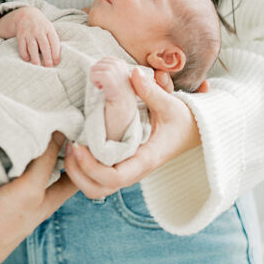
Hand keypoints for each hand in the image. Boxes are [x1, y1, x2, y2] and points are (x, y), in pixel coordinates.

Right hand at [0, 133, 74, 263]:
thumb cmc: (1, 222)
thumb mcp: (30, 189)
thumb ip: (45, 163)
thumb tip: (61, 133)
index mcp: (51, 199)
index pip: (78, 175)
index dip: (84, 156)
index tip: (81, 130)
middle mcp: (38, 196)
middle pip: (57, 168)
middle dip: (60, 146)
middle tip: (59, 119)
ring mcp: (18, 194)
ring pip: (35, 165)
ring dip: (35, 147)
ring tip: (35, 123)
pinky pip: (14, 166)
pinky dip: (16, 153)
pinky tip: (11, 140)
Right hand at [12, 7, 60, 66]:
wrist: (26, 14)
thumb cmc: (41, 26)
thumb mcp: (49, 29)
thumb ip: (52, 40)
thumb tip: (56, 58)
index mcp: (48, 29)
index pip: (54, 42)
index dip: (56, 53)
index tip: (56, 62)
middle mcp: (39, 30)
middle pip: (44, 45)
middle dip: (47, 57)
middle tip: (49, 67)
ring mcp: (29, 33)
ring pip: (32, 47)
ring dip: (35, 58)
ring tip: (38, 67)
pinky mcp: (20, 35)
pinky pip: (22, 46)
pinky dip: (24, 54)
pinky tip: (27, 59)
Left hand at [63, 68, 204, 196]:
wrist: (193, 131)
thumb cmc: (182, 119)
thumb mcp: (170, 104)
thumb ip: (152, 91)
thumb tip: (134, 74)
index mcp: (146, 159)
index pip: (115, 177)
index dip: (92, 167)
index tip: (78, 146)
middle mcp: (134, 170)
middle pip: (100, 190)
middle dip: (79, 174)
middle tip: (69, 146)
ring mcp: (127, 169)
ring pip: (97, 189)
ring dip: (78, 175)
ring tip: (70, 148)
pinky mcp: (122, 164)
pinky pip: (99, 178)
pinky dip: (83, 169)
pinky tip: (77, 145)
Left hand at [90, 57, 132, 100]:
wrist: (123, 103)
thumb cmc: (118, 91)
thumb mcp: (118, 75)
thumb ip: (111, 67)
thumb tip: (97, 65)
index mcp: (121, 62)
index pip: (104, 60)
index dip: (102, 70)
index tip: (106, 79)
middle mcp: (118, 63)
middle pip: (97, 63)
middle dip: (98, 74)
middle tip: (103, 84)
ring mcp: (113, 69)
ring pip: (93, 68)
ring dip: (95, 78)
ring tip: (102, 86)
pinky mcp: (107, 76)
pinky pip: (93, 75)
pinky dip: (93, 82)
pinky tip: (100, 88)